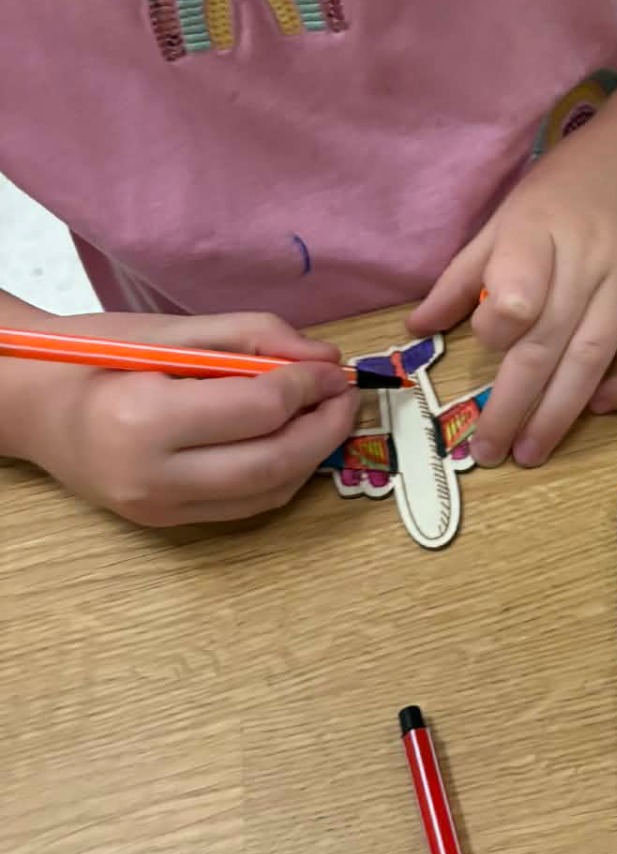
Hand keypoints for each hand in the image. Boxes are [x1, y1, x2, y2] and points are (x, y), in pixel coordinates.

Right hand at [21, 312, 355, 527]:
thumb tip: (325, 359)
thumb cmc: (94, 356)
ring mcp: (159, 509)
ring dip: (312, 456)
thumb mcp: (170, 331)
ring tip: (326, 416)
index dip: (310, 387)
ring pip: (267, 493)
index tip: (335, 368)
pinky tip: (292, 441)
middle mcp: (154, 476)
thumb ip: (252, 337)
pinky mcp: (166, 523)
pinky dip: (282, 474)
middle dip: (325, 429)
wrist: (31, 407)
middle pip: (273, 463)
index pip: (259, 410)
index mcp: (147, 419)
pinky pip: (245, 505)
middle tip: (347, 396)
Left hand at [411, 123, 616, 467]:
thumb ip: (466, 271)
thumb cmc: (575, 179)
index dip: (496, 327)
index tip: (483, 344)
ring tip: (533, 451)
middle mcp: (589, 261)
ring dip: (562, 414)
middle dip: (515, 405)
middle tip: (490, 452)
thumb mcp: (510, 210)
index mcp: (539, 231)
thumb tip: (418, 326)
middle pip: (549, 343)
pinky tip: (602, 407)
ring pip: (596, 358)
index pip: (517, 293)